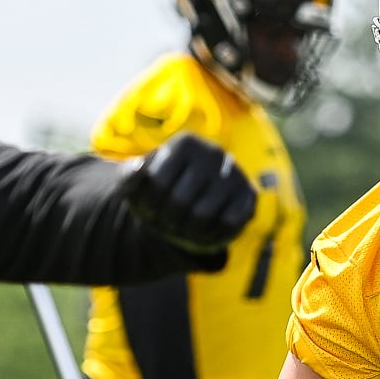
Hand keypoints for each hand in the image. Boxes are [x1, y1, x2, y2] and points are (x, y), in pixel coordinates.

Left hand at [121, 133, 256, 253]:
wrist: (195, 202)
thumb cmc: (162, 193)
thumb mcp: (137, 185)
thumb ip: (129, 176)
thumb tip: (138, 169)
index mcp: (185, 144)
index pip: (158, 182)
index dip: (148, 205)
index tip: (148, 209)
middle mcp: (213, 153)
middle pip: (179, 201)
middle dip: (167, 221)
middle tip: (166, 224)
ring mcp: (235, 173)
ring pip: (203, 215)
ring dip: (187, 231)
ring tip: (182, 229)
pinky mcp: (250, 195)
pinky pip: (229, 223)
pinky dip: (213, 234)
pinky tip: (205, 230)